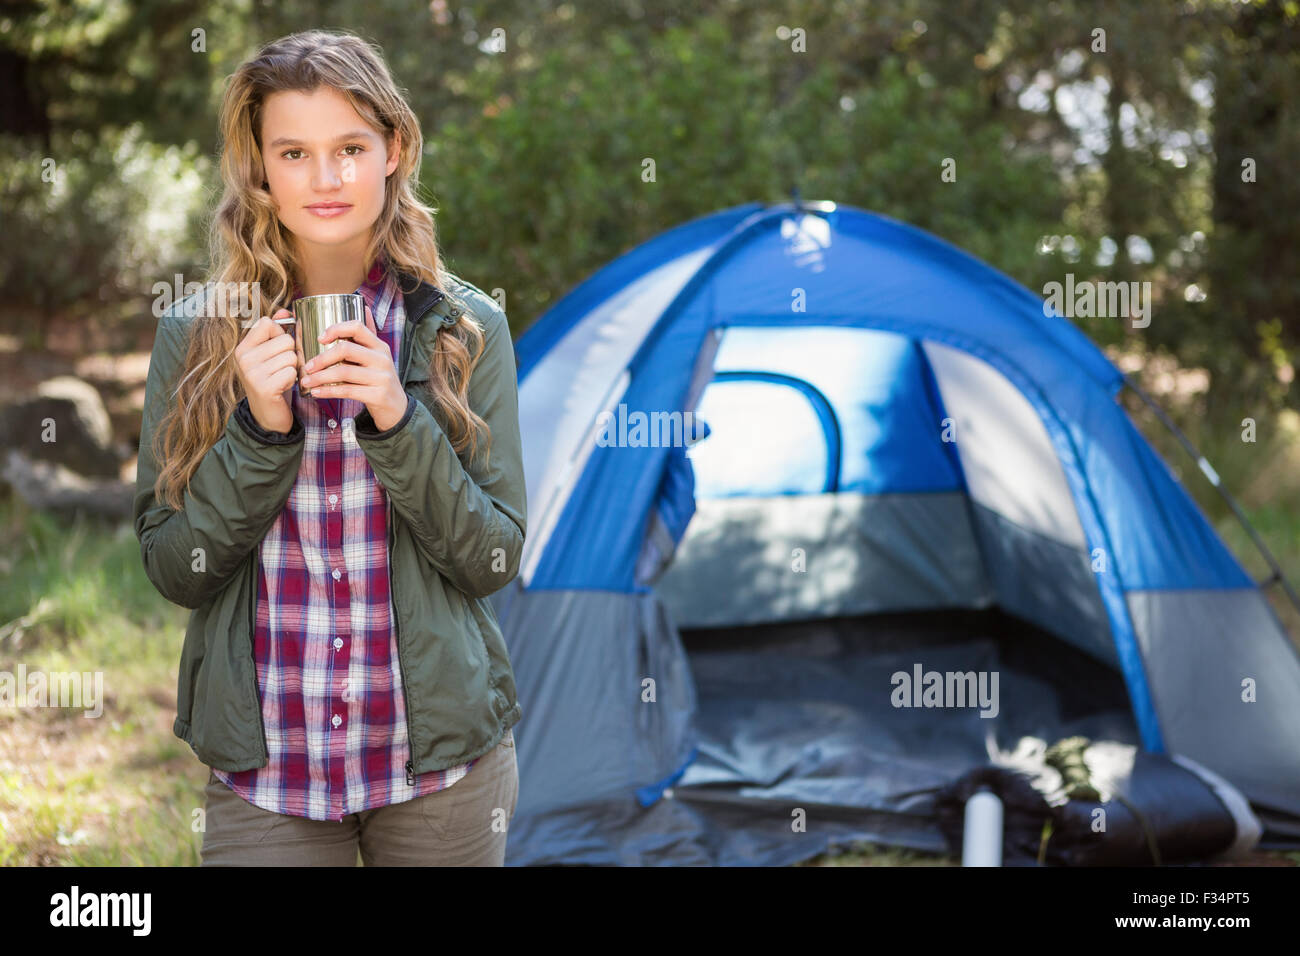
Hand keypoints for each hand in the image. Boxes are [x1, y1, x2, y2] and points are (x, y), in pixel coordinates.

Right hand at [234, 310, 301, 434]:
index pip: (268, 322)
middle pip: (285, 340)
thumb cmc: (272, 380)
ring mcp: (252, 373)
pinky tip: (283, 387)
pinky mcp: (264, 387)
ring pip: (291, 356)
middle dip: (291, 354)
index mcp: (243, 347)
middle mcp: (243, 358)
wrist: (267, 415)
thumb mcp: (271, 355)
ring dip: (293, 368)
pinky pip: (292, 371)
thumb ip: (277, 332)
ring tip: (282, 378)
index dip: (281, 333)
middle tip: (281, 369)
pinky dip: (293, 380)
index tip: (278, 349)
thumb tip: (286, 310)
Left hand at [300, 304, 406, 429]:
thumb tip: (363, 306)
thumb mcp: (379, 356)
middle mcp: (382, 359)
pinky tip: (317, 392)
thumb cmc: (381, 380)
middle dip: (322, 358)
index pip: (357, 327)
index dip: (336, 329)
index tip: (320, 338)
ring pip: (344, 372)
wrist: (397, 407)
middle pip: (346, 349)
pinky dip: (328, 391)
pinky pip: (347, 391)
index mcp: (380, 346)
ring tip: (306, 381)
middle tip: (308, 366)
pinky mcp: (377, 395)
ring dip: (321, 377)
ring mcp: (381, 377)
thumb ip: (368, 335)